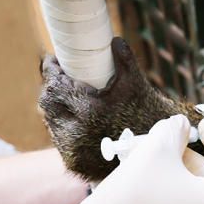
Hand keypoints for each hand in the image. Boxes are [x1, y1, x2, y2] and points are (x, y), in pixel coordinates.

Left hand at [39, 38, 189, 180]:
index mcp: (89, 110)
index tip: (54, 61)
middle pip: (48, 104)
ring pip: (51, 122)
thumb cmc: (147, 113)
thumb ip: (124, 58)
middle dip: (52, 89)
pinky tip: (73, 118)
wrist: (155, 151)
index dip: (51, 71)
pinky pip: (60, 140)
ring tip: (68, 97)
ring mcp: (73, 151)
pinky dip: (64, 126)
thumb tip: (113, 40)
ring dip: (56, 107)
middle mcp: (76, 133)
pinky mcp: (74, 164)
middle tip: (61, 77)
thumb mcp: (136, 83)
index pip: (55, 86)